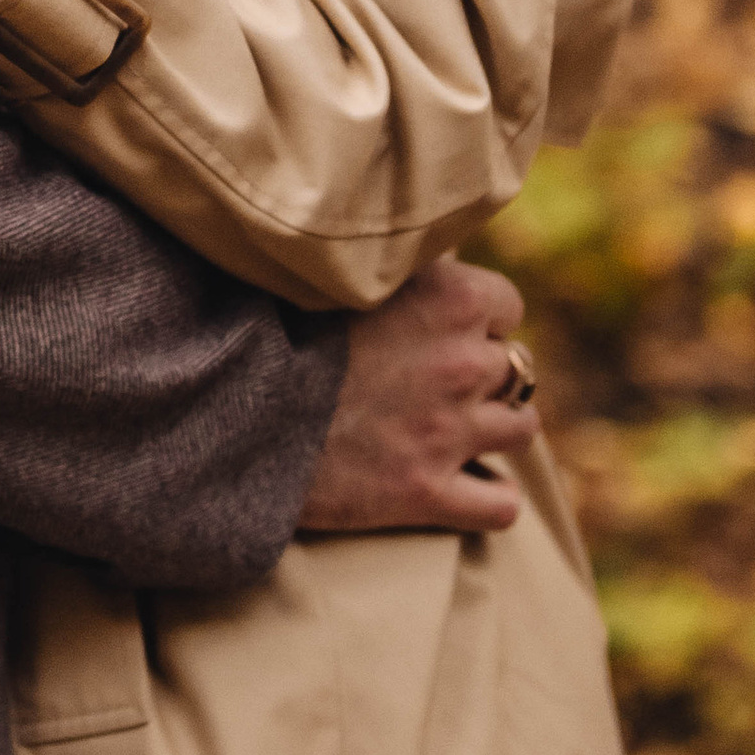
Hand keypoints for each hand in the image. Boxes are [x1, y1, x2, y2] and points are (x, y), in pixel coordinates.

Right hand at [297, 257, 539, 536]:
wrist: (231, 411)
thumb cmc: (274, 331)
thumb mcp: (340, 275)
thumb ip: (393, 265)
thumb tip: (414, 248)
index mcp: (447, 299)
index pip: (507, 303)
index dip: (476, 315)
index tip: (443, 327)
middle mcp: (462, 363)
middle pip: (517, 366)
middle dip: (486, 373)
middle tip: (443, 380)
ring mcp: (450, 433)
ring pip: (523, 431)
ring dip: (496, 428)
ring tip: (459, 428)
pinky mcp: (427, 493)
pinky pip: (501, 505)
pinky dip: (488, 498)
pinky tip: (465, 487)